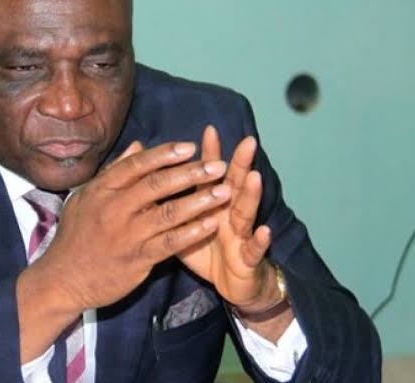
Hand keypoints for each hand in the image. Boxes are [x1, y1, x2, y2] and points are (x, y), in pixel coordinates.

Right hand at [33, 140, 232, 312]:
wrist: (62, 279)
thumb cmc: (76, 235)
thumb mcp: (86, 197)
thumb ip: (114, 172)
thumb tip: (138, 145)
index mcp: (102, 190)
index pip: (136, 165)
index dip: (165, 154)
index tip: (191, 146)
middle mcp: (114, 209)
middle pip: (156, 185)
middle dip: (190, 173)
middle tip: (218, 166)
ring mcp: (126, 235)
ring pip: (168, 213)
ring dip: (199, 201)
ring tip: (224, 192)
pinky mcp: (136, 259)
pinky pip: (170, 243)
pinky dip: (192, 232)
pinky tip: (212, 224)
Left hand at [178, 126, 274, 307]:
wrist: (232, 286)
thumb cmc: (207, 251)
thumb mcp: (185, 226)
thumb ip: (172, 202)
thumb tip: (149, 181)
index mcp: (212, 205)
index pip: (210, 175)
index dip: (210, 154)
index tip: (209, 129)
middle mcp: (229, 215)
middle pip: (234, 185)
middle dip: (240, 164)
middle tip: (247, 141)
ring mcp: (241, 236)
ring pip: (246, 212)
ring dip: (251, 195)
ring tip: (254, 176)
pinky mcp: (248, 259)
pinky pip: (254, 250)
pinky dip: (260, 241)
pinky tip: (265, 230)